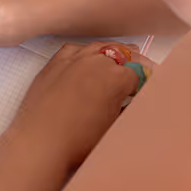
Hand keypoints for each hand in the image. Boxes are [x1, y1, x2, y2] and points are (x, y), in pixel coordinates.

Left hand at [5, 40, 148, 174]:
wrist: (41, 142)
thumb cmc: (80, 140)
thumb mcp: (114, 127)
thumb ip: (128, 108)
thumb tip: (132, 101)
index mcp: (117, 77)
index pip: (140, 73)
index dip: (146, 82)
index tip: (149, 87)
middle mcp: (96, 62)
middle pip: (122, 56)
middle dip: (133, 64)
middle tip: (139, 73)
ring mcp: (73, 59)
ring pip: (99, 48)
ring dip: (111, 53)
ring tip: (120, 59)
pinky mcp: (54, 63)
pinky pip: (75, 50)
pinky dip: (86, 52)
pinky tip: (88, 58)